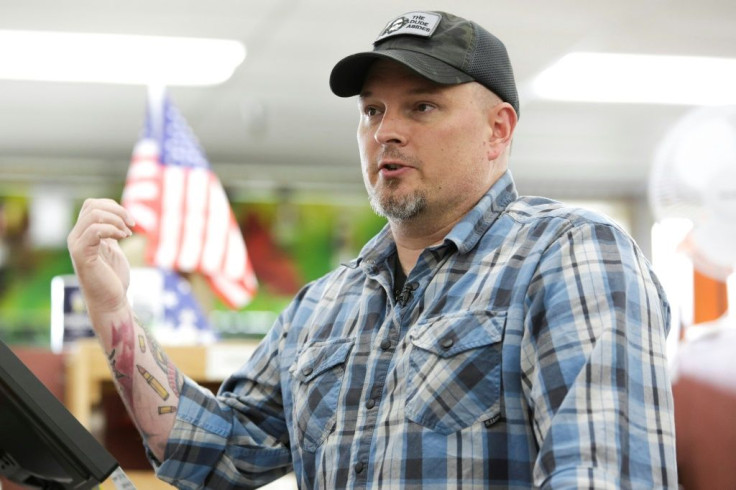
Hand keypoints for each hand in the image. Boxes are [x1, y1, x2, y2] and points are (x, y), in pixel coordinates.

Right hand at [67, 198, 135, 316]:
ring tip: (127, 233)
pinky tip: (123, 237)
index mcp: (83, 233)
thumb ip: (111, 232)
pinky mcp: (81, 255)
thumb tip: (118, 215)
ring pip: (93, 215)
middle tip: (132, 225)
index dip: (114, 207)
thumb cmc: (113, 277)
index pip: (92, 204)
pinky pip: (94, 230)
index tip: (130, 222)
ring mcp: (76, 245)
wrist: (111, 301)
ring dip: (116, 220)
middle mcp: (75, 237)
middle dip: (117, 211)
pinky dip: (112, 229)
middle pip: (92, 206)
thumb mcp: (113, 248)